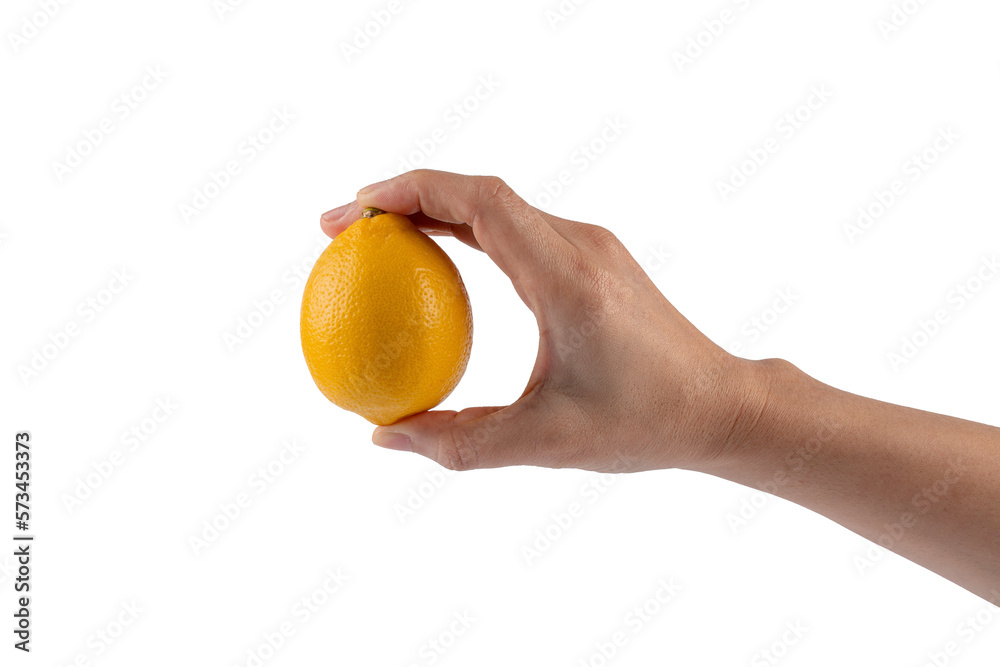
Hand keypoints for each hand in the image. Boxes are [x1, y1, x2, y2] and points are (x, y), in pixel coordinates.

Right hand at [320, 169, 766, 471]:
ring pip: (497, 207)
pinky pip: (517, 229)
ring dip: (434, 211)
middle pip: (478, 192)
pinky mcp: (594, 259)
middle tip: (342, 229)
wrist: (717, 404)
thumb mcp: (544, 443)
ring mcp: (590, 246)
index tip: (354, 213)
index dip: (409, 191)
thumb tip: (385, 437)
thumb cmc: (642, 423)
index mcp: (566, 276)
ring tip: (377, 240)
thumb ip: (459, 443)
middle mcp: (579, 245)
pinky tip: (437, 263)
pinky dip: (466, 233)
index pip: (479, 201)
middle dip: (404, 197)